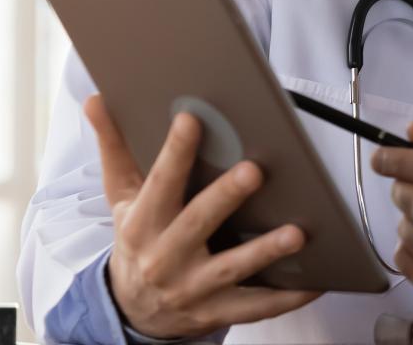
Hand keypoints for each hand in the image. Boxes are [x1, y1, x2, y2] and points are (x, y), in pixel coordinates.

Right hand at [85, 95, 321, 339]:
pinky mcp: (215, 312)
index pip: (159, 182)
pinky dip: (286, 298)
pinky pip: (255, 307)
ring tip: (297, 233)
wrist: (132, 309)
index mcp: (142, 222)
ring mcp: (190, 288)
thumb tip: (96, 100)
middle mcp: (164, 257)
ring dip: (263, 251)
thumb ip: (115, 149)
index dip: (174, 152)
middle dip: (224, 197)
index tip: (191, 119)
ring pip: (230, 268)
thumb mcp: (121, 197)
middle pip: (196, 223)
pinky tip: (315, 280)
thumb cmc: (138, 239)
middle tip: (254, 170)